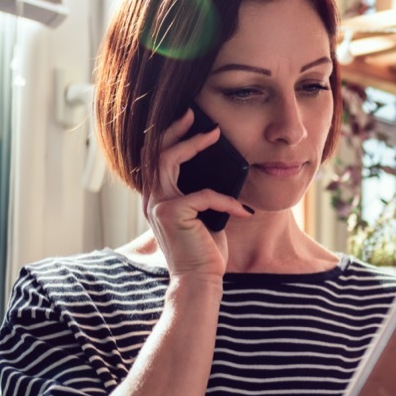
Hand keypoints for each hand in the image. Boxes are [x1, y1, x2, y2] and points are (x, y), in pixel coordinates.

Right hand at [143, 108, 253, 278]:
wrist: (200, 281)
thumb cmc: (206, 252)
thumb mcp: (207, 217)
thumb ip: (205, 196)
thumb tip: (222, 175)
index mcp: (159, 200)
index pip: (156, 161)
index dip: (169, 138)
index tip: (189, 121)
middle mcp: (152, 200)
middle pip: (156, 153)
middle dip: (175, 130)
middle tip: (193, 114)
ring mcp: (158, 205)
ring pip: (168, 161)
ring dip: (192, 145)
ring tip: (213, 135)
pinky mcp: (172, 213)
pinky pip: (204, 194)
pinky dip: (227, 201)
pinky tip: (243, 211)